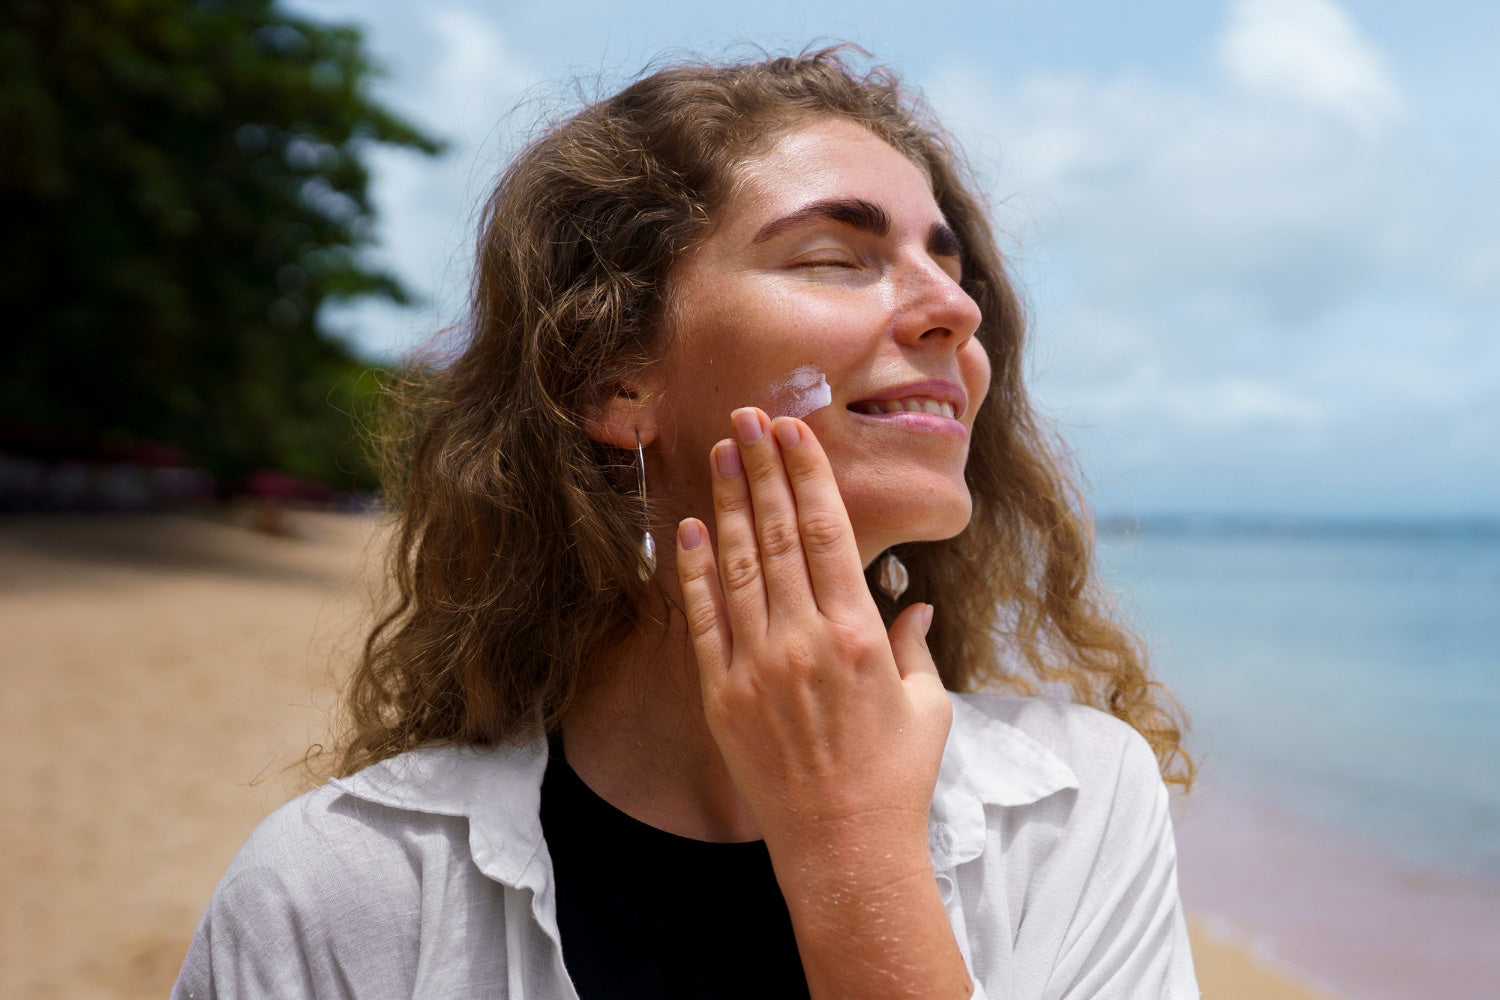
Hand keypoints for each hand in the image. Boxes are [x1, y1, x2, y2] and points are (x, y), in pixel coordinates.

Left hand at [675, 406, 952, 857]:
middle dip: (763, 469)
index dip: (808, 476)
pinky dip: (693, 570)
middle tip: (748, 417)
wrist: (844, 849)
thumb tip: (915, 602)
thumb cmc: (896, 779)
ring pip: (737, 565)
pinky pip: (702, 619)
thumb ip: (914, 644)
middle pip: (778, 534)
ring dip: (729, 502)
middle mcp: (804, 640)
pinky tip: (689, 527)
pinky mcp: (721, 695)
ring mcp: (756, 666)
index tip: (795, 432)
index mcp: (859, 635)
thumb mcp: (927, 706)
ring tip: (720, 451)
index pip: (828, 533)